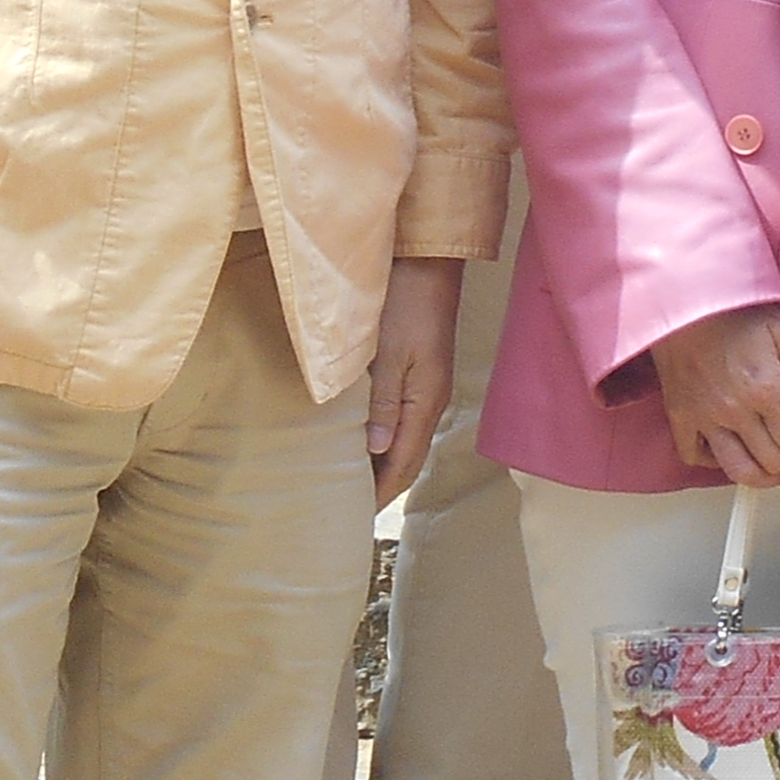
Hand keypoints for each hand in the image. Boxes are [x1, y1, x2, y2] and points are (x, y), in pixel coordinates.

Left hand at [366, 259, 462, 505]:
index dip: (380, 494)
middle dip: (382, 488)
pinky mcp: (419, 374)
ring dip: (382, 466)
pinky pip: (402, 422)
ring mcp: (427, 388)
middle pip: (407, 460)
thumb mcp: (391, 354)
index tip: (354, 517)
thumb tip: (377, 451)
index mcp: (426, 402)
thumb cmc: (406, 302)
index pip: (404, 465)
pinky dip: (384, 442)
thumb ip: (384, 403)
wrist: (427, 262)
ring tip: (352, 485)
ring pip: (404, 442)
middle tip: (348, 511)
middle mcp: (430, 401)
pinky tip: (364, 442)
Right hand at [650, 304, 779, 485]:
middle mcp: (735, 409)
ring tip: (768, 460)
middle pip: (773, 461)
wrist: (684, 298)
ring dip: (759, 473)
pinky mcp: (680, 417)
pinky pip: (696, 457)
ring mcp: (704, 417)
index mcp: (765, 388)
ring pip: (738, 471)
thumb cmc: (731, 309)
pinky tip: (728, 444)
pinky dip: (714, 459)